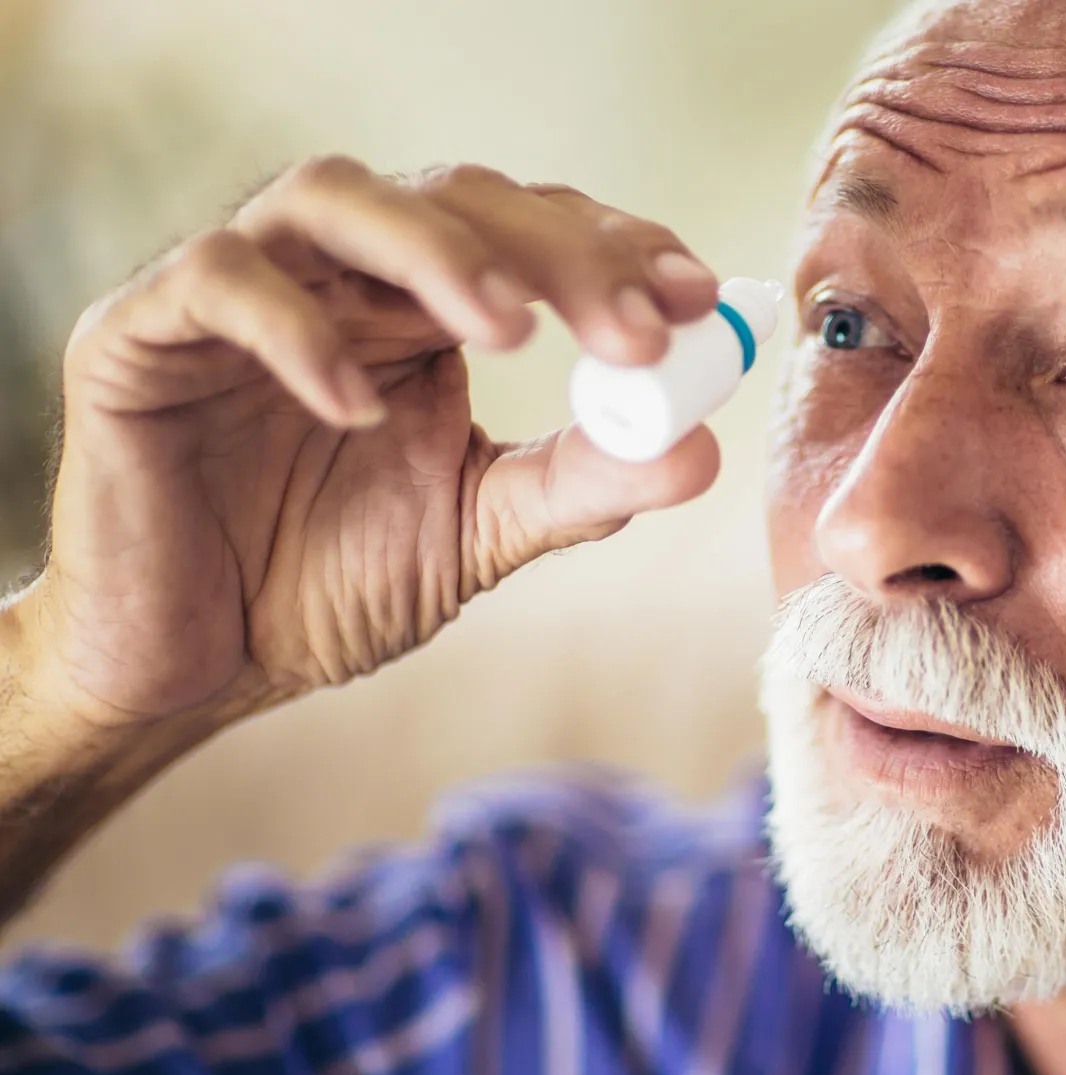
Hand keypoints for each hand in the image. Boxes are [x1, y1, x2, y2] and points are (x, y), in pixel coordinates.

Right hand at [24, 157, 725, 730]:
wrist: (195, 665)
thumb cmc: (325, 584)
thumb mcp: (477, 532)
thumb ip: (578, 486)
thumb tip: (700, 451)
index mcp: (424, 310)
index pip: (531, 232)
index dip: (616, 248)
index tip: (698, 297)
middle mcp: (341, 277)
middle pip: (457, 199)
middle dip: (559, 253)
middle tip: (635, 328)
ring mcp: (242, 291)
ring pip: (335, 195)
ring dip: (438, 251)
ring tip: (511, 330)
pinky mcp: (142, 331)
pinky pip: (219, 281)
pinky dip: (295, 329)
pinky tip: (360, 406)